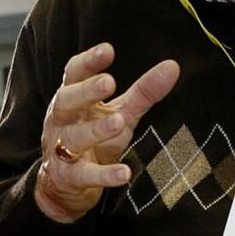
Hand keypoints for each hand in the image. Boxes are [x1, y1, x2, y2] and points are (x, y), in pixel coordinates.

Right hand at [35, 43, 178, 222]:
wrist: (65, 184)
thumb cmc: (95, 139)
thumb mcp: (120, 112)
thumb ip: (143, 92)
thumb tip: (173, 66)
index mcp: (72, 100)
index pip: (74, 74)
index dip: (88, 62)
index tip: (108, 50)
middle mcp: (62, 121)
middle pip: (66, 101)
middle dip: (85, 91)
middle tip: (108, 82)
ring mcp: (61, 150)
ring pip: (74, 138)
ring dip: (95, 130)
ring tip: (118, 122)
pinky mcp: (69, 178)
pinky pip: (85, 175)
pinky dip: (104, 175)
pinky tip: (124, 173)